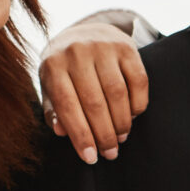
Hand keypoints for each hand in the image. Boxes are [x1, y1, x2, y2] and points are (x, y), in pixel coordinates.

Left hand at [38, 16, 148, 163]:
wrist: (83, 32)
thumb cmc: (64, 69)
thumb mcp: (51, 87)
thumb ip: (54, 110)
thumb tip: (61, 132)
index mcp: (53, 65)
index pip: (67, 106)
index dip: (81, 135)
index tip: (90, 158)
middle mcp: (77, 52)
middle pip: (94, 102)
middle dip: (104, 134)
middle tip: (110, 153)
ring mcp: (103, 46)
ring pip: (117, 93)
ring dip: (121, 122)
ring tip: (121, 138)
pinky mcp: (127, 46)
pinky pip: (138, 81)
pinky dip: (137, 104)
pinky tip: (132, 117)